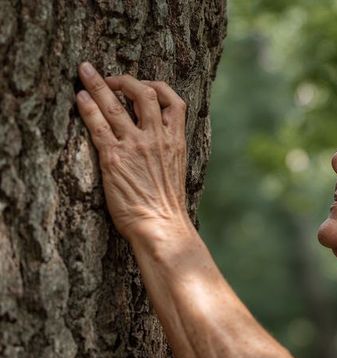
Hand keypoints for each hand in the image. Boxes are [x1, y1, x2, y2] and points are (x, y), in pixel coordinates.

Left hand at [76, 62, 192, 244]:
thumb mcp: (177, 170)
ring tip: (85, 72)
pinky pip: (98, 125)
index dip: (158, 87)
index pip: (175, 102)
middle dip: (125, 80)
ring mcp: (136, 145)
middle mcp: (157, 138)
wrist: (161, 225)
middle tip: (110, 78)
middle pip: (144, 94)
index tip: (145, 85)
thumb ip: (167, 151)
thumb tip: (157, 144)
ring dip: (99, 84)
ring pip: (117, 105)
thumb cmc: (167, 206)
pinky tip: (80, 98)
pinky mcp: (114, 158)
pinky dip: (87, 108)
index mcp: (176, 141)